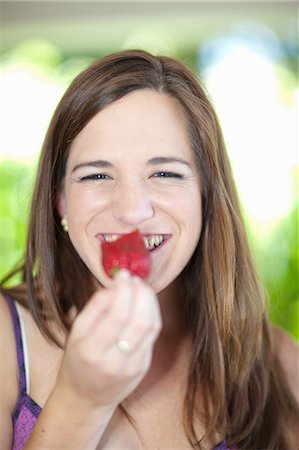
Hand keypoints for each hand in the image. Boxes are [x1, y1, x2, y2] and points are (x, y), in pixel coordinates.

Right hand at [56, 270, 161, 410]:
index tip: (124, 274)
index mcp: (91, 350)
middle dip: (141, 294)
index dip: (125, 291)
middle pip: (139, 321)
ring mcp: (132, 366)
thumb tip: (118, 285)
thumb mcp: (76, 332)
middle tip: (136, 279)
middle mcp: (113, 361)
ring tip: (141, 288)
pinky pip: (153, 336)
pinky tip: (145, 303)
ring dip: (150, 302)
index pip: (117, 315)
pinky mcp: (143, 367)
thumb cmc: (77, 360)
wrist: (85, 398)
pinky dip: (152, 314)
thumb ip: (96, 307)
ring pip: (151, 327)